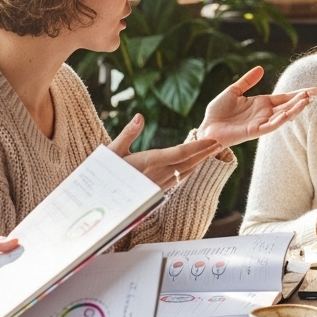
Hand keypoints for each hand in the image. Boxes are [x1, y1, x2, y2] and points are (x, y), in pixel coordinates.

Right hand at [109, 114, 223, 189]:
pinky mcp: (155, 192)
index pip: (180, 153)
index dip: (199, 147)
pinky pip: (177, 180)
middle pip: (187, 163)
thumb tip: (140, 116)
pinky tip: (192, 166)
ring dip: (199, 162)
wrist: (97, 200)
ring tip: (210, 152)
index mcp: (149, 162)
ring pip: (184, 173)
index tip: (212, 140)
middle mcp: (157, 175)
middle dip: (204, 153)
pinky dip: (188, 171)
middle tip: (219, 143)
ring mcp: (157, 185)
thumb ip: (128, 133)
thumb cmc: (101, 173)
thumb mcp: (112, 150)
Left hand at [199, 66, 316, 148]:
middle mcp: (264, 113)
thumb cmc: (218, 112)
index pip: (284, 97)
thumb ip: (247, 81)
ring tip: (306, 100)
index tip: (312, 89)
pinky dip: (280, 120)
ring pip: (283, 116)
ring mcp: (261, 122)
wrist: (207, 126)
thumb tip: (261, 68)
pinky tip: (289, 113)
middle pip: (288, 106)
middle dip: (301, 100)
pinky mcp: (254, 131)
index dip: (298, 93)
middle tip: (315, 92)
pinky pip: (270, 125)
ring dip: (295, 109)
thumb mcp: (233, 91)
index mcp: (261, 103)